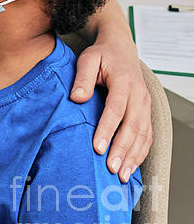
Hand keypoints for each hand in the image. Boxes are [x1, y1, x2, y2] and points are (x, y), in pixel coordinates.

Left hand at [71, 30, 152, 182]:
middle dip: (122, 149)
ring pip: (143, 134)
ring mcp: (144, 105)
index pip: (116, 109)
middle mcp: (138, 95)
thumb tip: (77, 98)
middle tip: (111, 169)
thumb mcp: (87, 59)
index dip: (107, 130)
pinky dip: (140, 152)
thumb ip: (82, 78)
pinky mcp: (145, 112)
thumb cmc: (102, 55)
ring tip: (122, 175)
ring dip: (133, 156)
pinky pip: (147, 135)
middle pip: (133, 126)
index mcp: (124, 82)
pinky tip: (131, 166)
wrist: (121, 48)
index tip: (98, 147)